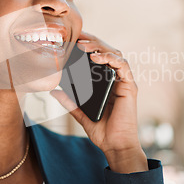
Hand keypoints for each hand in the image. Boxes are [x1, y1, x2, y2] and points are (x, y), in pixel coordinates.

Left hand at [50, 31, 147, 172]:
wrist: (115, 146)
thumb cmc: (103, 131)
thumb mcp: (81, 114)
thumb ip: (70, 102)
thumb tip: (53, 91)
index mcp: (106, 82)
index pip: (99, 57)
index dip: (88, 45)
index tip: (73, 39)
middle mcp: (116, 79)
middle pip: (107, 51)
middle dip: (93, 41)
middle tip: (77, 37)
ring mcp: (124, 82)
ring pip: (115, 54)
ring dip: (100, 47)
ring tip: (84, 46)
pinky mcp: (130, 87)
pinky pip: (122, 66)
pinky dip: (110, 58)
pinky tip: (97, 57)